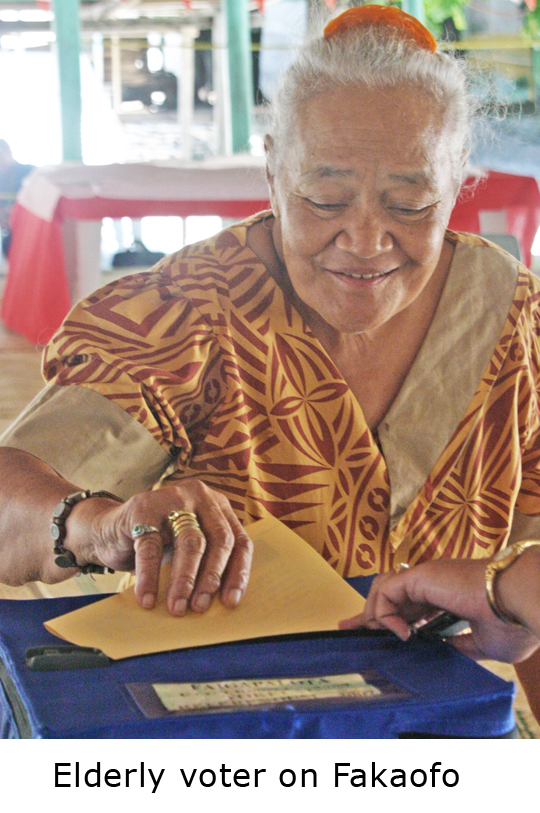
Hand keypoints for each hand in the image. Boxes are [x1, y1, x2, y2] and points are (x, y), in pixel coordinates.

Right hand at [68, 480, 252, 615]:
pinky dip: (149, 577)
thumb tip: (222, 602)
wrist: (108, 528)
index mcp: (217, 505)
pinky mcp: (143, 510)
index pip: (238, 540)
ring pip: (190, 543)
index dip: (238, 572)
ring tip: (178, 607)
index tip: (231, 601)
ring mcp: (172, 499)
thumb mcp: (187, 546)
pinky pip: (151, 548)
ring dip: (185, 580)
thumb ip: (206, 561)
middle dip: (212, 578)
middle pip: (219, 539)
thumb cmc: (156, 542)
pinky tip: (147, 598)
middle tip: (202, 606)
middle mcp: (199, 497)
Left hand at [339, 558, 539, 663]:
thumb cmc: (512, 622)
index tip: (375, 633)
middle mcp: (435, 581)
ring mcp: (427, 576)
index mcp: (449, 594)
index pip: (410, 603)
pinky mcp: (421, 576)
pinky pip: (387, 591)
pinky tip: (401, 633)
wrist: (521, 603)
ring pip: (384, 587)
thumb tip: (441, 651)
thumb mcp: (481, 643)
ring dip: (375, 612)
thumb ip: (458, 644)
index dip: (390, 618)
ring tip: (379, 635)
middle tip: (349, 629)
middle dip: (368, 612)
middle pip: (390, 593)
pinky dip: (386, 612)